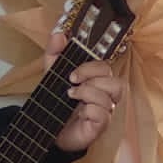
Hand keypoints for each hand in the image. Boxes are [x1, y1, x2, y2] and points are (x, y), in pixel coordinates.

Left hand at [45, 29, 123, 152]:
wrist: (46, 128)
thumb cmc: (56, 102)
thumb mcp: (51, 73)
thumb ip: (55, 52)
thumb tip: (59, 33)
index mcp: (96, 82)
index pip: (106, 68)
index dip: (91, 67)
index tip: (72, 73)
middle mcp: (105, 96)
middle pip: (117, 82)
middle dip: (92, 78)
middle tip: (72, 82)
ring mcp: (105, 112)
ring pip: (110, 97)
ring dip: (89, 93)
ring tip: (71, 96)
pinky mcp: (100, 126)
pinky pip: (103, 114)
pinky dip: (89, 109)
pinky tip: (79, 112)